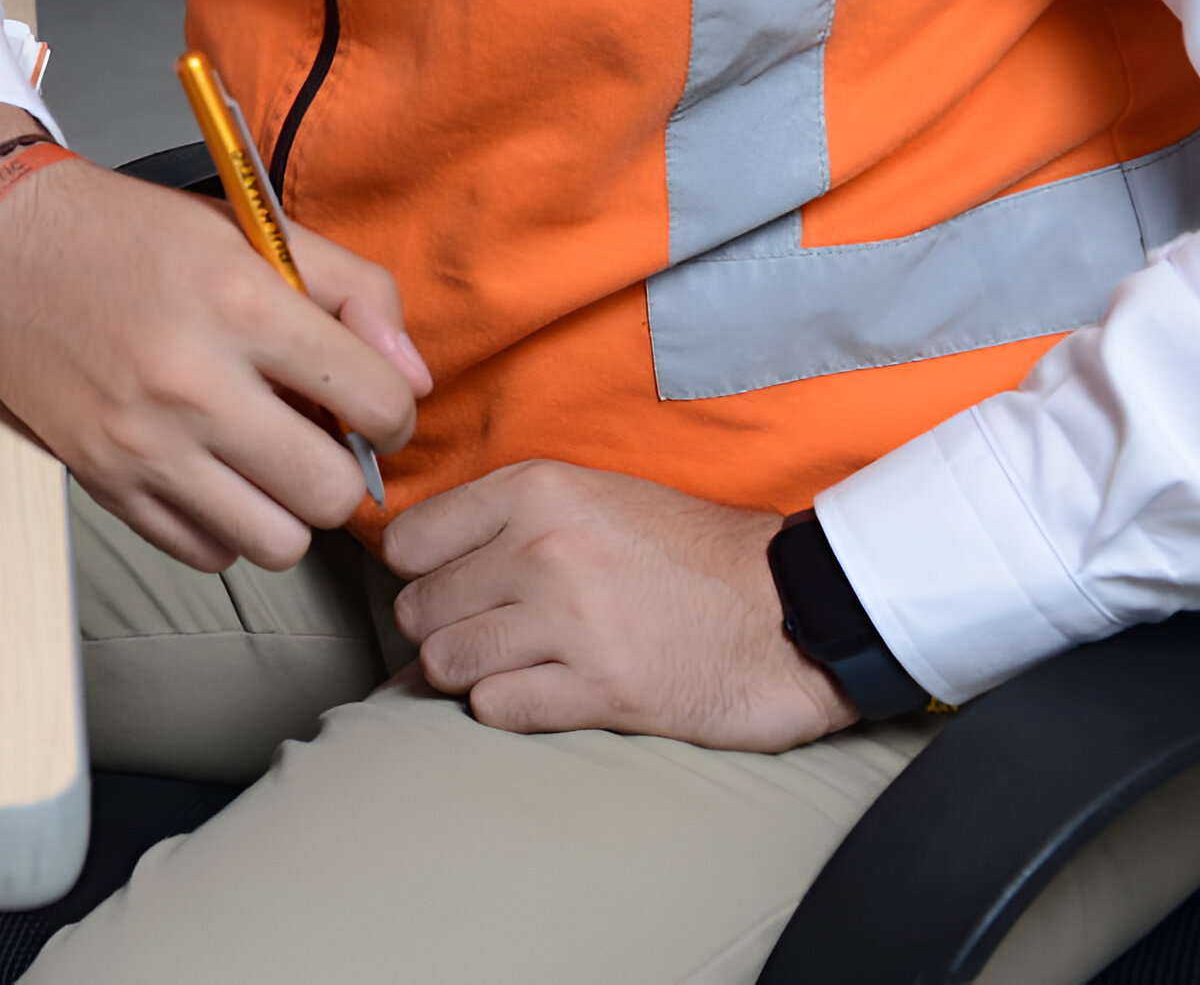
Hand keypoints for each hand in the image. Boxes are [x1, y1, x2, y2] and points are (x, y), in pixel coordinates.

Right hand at [0, 103, 427, 571]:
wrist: (1, 246)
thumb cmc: (130, 235)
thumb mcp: (252, 231)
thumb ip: (353, 291)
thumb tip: (414, 381)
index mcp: (240, 304)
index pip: (377, 401)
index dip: (393, 409)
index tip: (371, 404)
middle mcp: (194, 384)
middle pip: (331, 493)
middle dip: (344, 472)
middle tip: (320, 439)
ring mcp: (144, 444)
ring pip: (275, 543)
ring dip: (287, 511)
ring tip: (268, 465)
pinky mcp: (105, 483)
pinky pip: (206, 554)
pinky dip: (224, 529)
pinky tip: (212, 476)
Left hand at [380, 459, 860, 749]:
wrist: (791, 607)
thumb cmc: (686, 553)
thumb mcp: (594, 495)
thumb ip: (508, 515)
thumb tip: (416, 559)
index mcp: (538, 491)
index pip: (408, 541)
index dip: (419, 571)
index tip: (446, 584)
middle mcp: (544, 550)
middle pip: (418, 607)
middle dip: (440, 628)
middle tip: (482, 633)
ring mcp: (571, 622)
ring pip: (445, 662)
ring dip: (468, 673)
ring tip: (510, 665)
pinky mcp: (601, 690)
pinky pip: (494, 708)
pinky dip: (507, 707)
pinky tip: (543, 692)